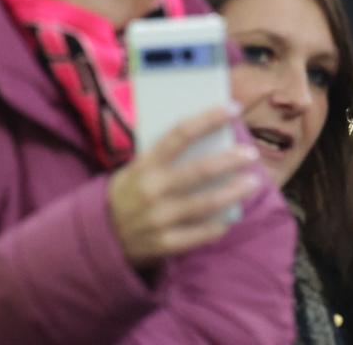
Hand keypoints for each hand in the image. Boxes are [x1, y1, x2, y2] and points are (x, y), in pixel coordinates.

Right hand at [107, 105, 262, 269]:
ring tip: (253, 182)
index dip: (209, 118)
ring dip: (233, 192)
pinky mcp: (164, 244)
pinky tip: (231, 217)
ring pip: (205, 204)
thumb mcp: (136, 168)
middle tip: (250, 153)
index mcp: (144, 164)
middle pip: (199, 170)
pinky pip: (199, 235)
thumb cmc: (127, 192)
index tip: (233, 107)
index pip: (180, 133)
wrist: (99, 236)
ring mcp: (159, 219)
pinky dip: (218, 226)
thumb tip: (208, 138)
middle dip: (229, 160)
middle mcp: (152, 190)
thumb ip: (165, 155)